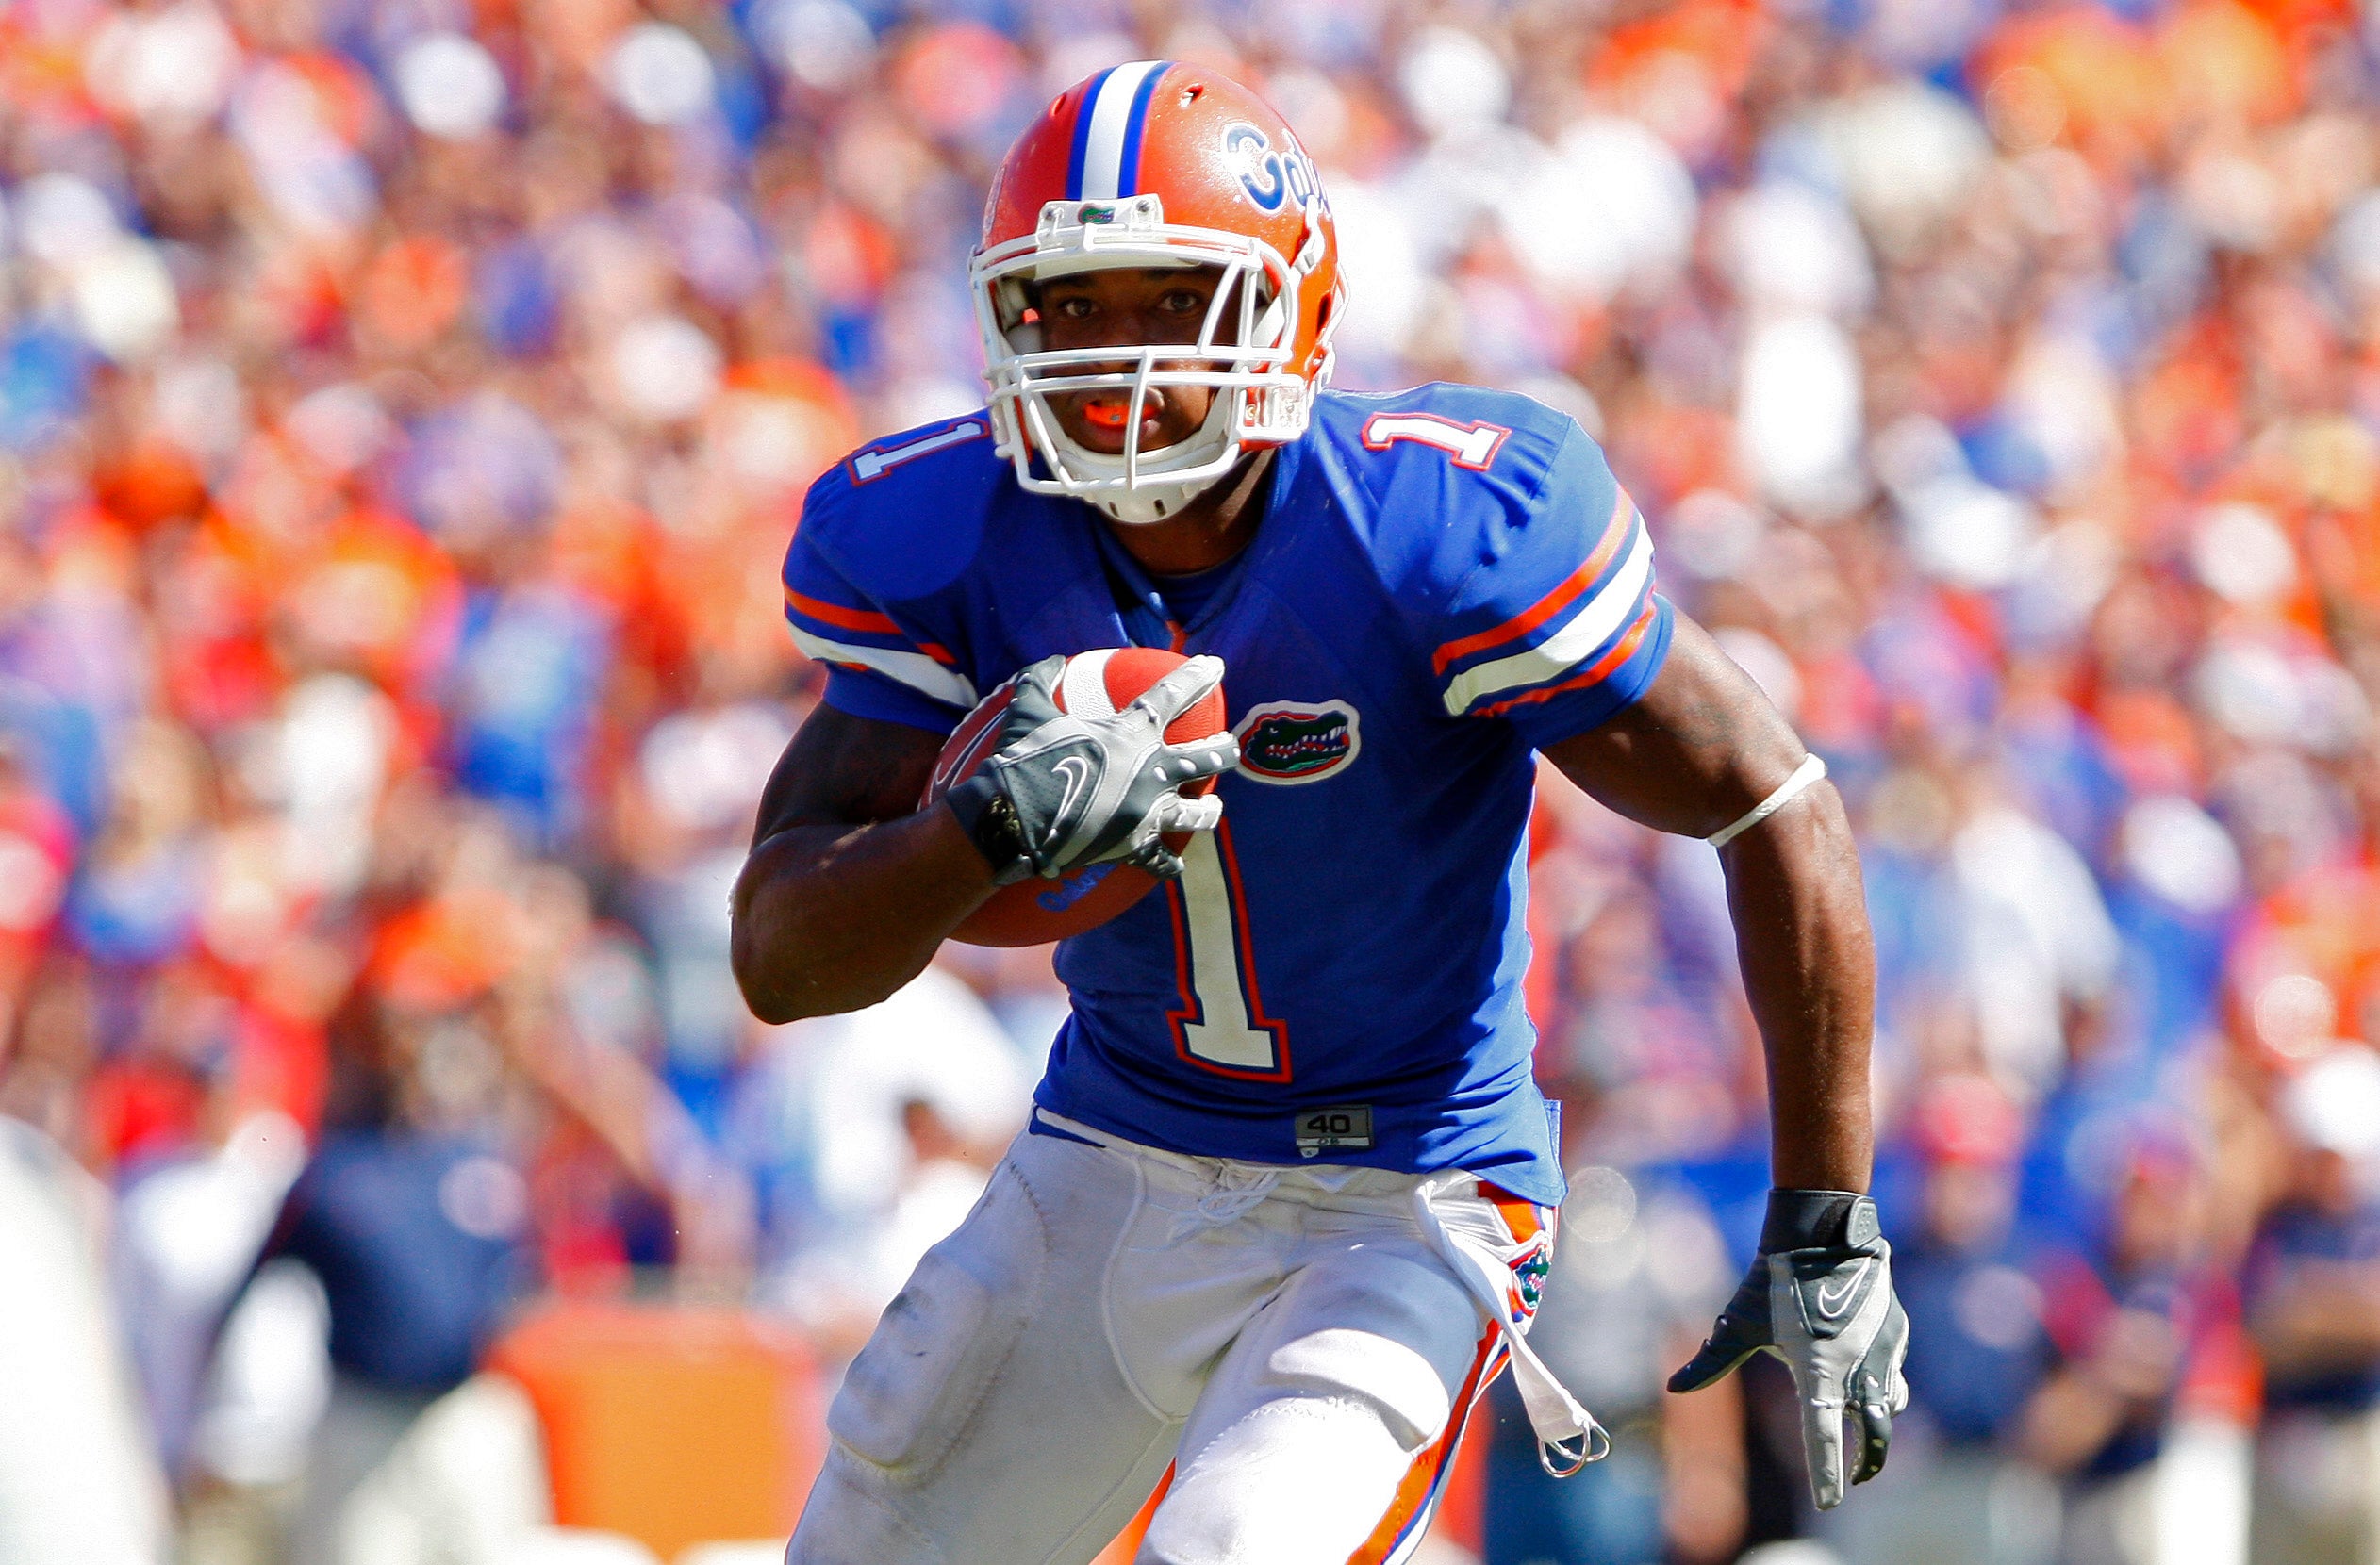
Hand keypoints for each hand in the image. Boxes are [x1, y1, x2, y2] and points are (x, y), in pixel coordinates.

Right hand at [945, 653, 1237, 882]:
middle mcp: (1151, 773)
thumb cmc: (1024, 759)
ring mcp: (1146, 813)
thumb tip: (1050, 660)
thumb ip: (1041, 679)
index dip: (1197, 677)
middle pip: (1205, 759)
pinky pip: (1158, 861)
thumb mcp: (1029, 709)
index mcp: (1131, 734)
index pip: (1173, 695)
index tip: (1216, 666)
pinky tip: (1175, 869)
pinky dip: (1166, 865)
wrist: (1014, 818)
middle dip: (1223, 749)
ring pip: (1196, 814)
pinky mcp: (1132, 848)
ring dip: (1208, 810)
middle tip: (1230, 745)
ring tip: (1214, 808)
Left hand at [1668, 1190, 1909, 1510]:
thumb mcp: (1739, 1323)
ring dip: (1877, 1422)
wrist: (1823, 1232)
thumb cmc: (1775, 1280)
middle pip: (1874, 1433)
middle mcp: (1858, 1367)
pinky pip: (1893, 1371)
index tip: (1828, 1503)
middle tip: (1855, 1477)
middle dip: (1866, 1462)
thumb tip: (1673, 1388)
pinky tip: (1865, 1379)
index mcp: (1818, 1371)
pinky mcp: (1896, 1333)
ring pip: (1889, 1403)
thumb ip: (1711, 1361)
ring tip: (1863, 1432)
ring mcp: (1883, 1351)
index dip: (1826, 1474)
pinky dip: (1881, 1385)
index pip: (1822, 1437)